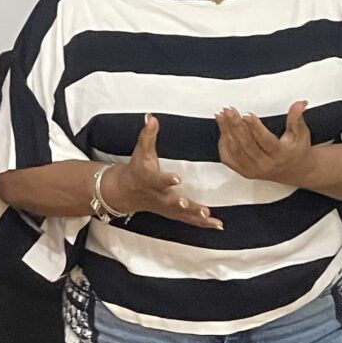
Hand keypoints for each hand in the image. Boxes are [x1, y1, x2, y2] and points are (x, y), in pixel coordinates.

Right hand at [106, 113, 222, 228]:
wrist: (124, 192)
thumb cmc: (136, 169)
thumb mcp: (140, 151)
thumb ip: (148, 135)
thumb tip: (151, 117)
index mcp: (150, 180)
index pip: (158, 180)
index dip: (167, 179)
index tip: (177, 178)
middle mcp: (159, 196)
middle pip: (173, 203)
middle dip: (186, 206)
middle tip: (201, 210)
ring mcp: (166, 207)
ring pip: (182, 215)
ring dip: (197, 217)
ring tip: (213, 219)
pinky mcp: (172, 213)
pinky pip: (188, 220)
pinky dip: (202, 224)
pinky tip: (217, 225)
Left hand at [215, 101, 313, 186]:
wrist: (295, 171)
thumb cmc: (297, 151)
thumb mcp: (301, 133)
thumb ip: (297, 118)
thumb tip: (299, 104)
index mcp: (280, 154)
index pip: (265, 141)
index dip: (255, 127)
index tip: (246, 115)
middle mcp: (265, 164)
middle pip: (247, 144)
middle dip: (236, 125)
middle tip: (230, 111)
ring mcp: (253, 170)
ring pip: (236, 150)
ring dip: (227, 131)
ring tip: (222, 115)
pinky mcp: (244, 171)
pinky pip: (229, 158)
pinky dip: (223, 144)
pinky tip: (223, 130)